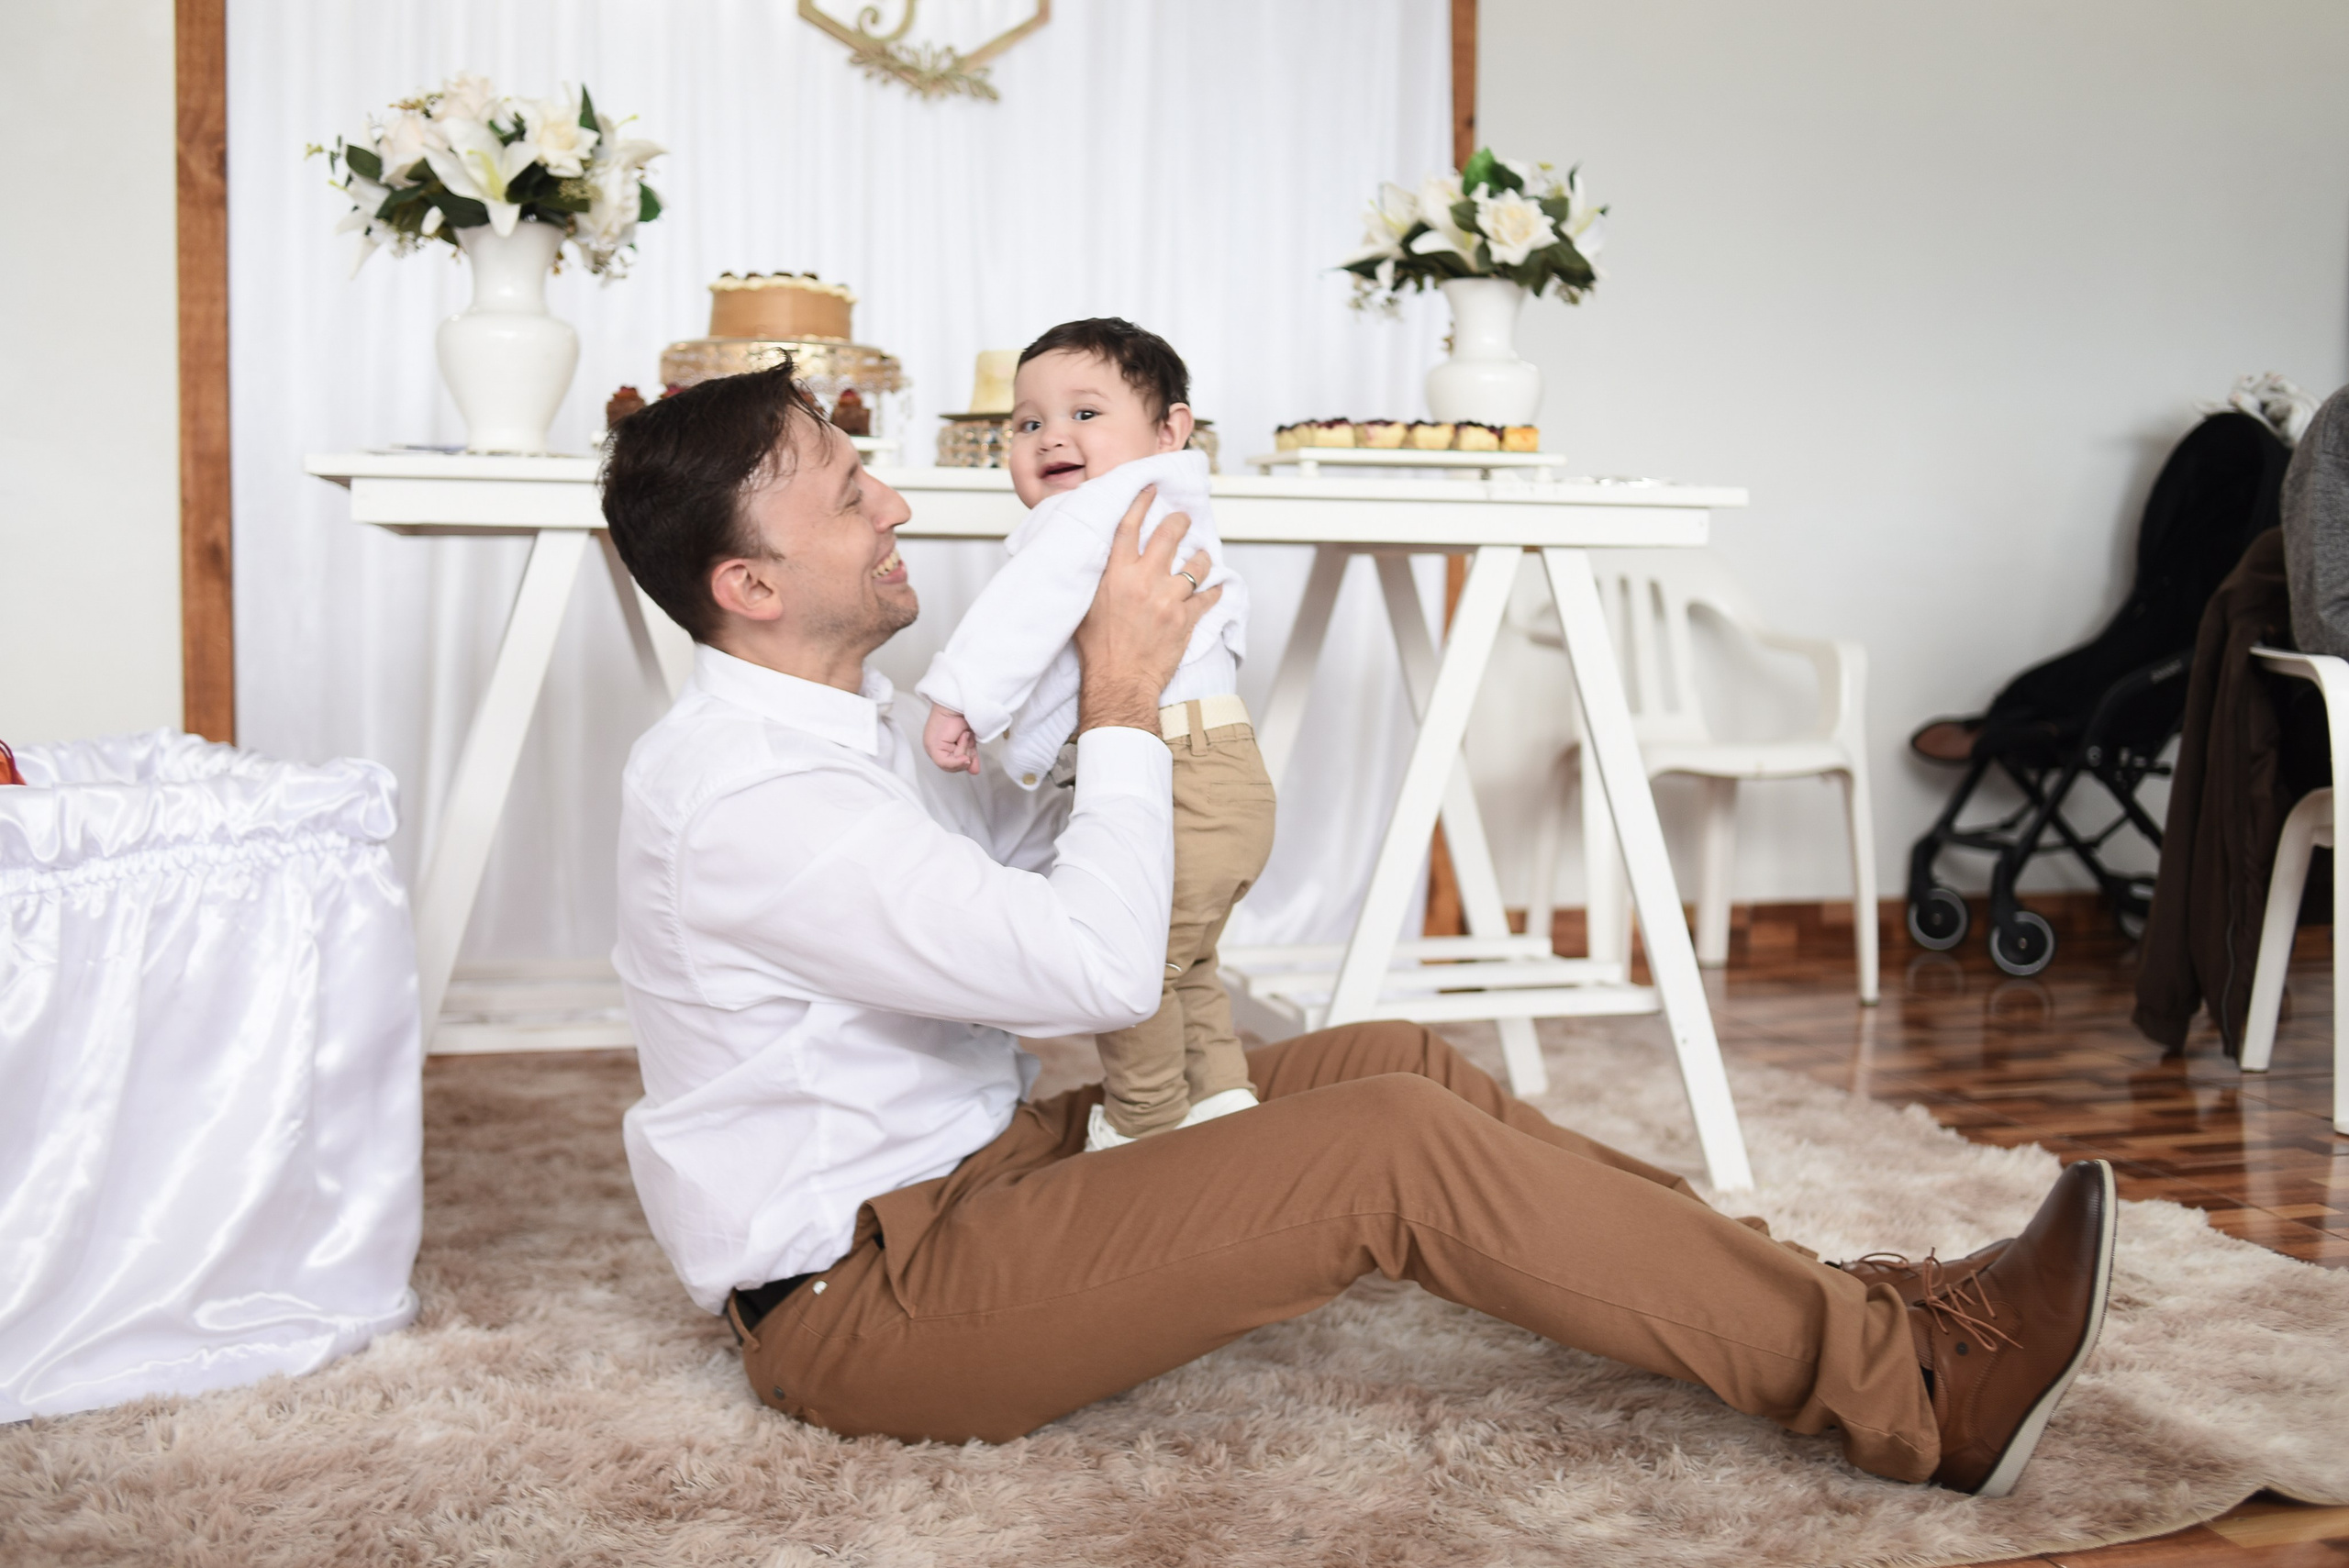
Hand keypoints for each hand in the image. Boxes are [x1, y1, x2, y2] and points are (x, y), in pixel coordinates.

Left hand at [923, 703, 979, 774]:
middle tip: (967, 738)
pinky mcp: (932, 747)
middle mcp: (934, 749)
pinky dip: (958, 751)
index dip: (963, 764)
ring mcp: (931, 748)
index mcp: (940, 747)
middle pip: (952, 767)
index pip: (952, 765)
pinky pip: (945, 762)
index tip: (972, 757)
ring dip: (963, 750)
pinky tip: (961, 738)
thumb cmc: (963, 717)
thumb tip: (974, 771)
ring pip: (950, 765)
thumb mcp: (968, 742)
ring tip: (964, 734)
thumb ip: (970, 756)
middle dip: (965, 756)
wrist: (960, 703)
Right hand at [1075, 484, 1220, 735]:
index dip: (1142, 502)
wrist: (1118, 682)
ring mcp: (1168, 599)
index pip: (1130, 526)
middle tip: (1183, 519)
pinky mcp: (1186, 619)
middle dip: (1179, 522)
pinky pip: (1209, 596)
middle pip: (1169, 535)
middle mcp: (1144, 581)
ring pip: (1196, 565)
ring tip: (1200, 557)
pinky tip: (1215, 588)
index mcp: (1115, 575)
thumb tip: (1101, 559)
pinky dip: (1214, 590)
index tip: (1151, 490)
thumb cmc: (1098, 651)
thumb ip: (1096, 579)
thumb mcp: (1084, 607)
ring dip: (1201, 558)